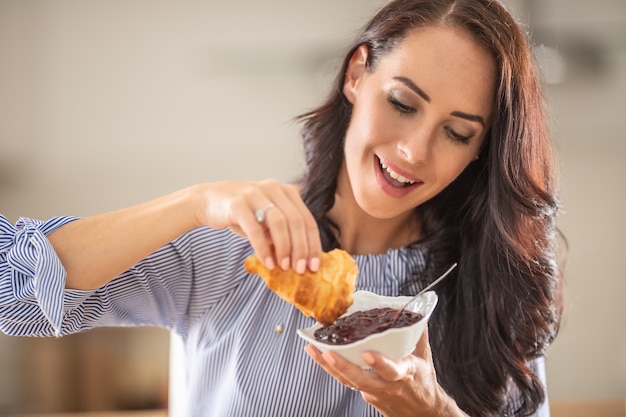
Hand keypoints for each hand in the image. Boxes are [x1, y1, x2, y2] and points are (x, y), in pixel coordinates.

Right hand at [192, 180, 321, 272]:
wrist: (208, 200)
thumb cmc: (242, 213)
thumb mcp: (267, 220)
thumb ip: (284, 232)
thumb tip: (302, 258)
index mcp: (286, 191)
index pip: (307, 219)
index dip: (313, 244)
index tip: (315, 265)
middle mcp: (273, 188)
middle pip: (296, 221)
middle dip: (301, 249)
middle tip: (301, 269)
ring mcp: (255, 193)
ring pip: (279, 222)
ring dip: (285, 248)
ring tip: (284, 267)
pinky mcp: (237, 203)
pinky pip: (255, 229)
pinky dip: (263, 248)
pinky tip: (267, 262)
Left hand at [304, 329, 466, 416]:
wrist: (424, 413)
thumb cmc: (423, 383)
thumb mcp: (424, 358)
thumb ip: (417, 333)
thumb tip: (413, 311)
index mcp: (405, 374)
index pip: (392, 371)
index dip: (380, 364)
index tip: (367, 354)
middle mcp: (388, 386)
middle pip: (362, 380)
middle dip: (343, 366)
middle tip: (327, 352)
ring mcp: (375, 393)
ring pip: (349, 381)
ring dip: (329, 365)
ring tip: (312, 348)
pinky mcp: (366, 396)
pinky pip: (347, 381)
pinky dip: (333, 368)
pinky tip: (319, 354)